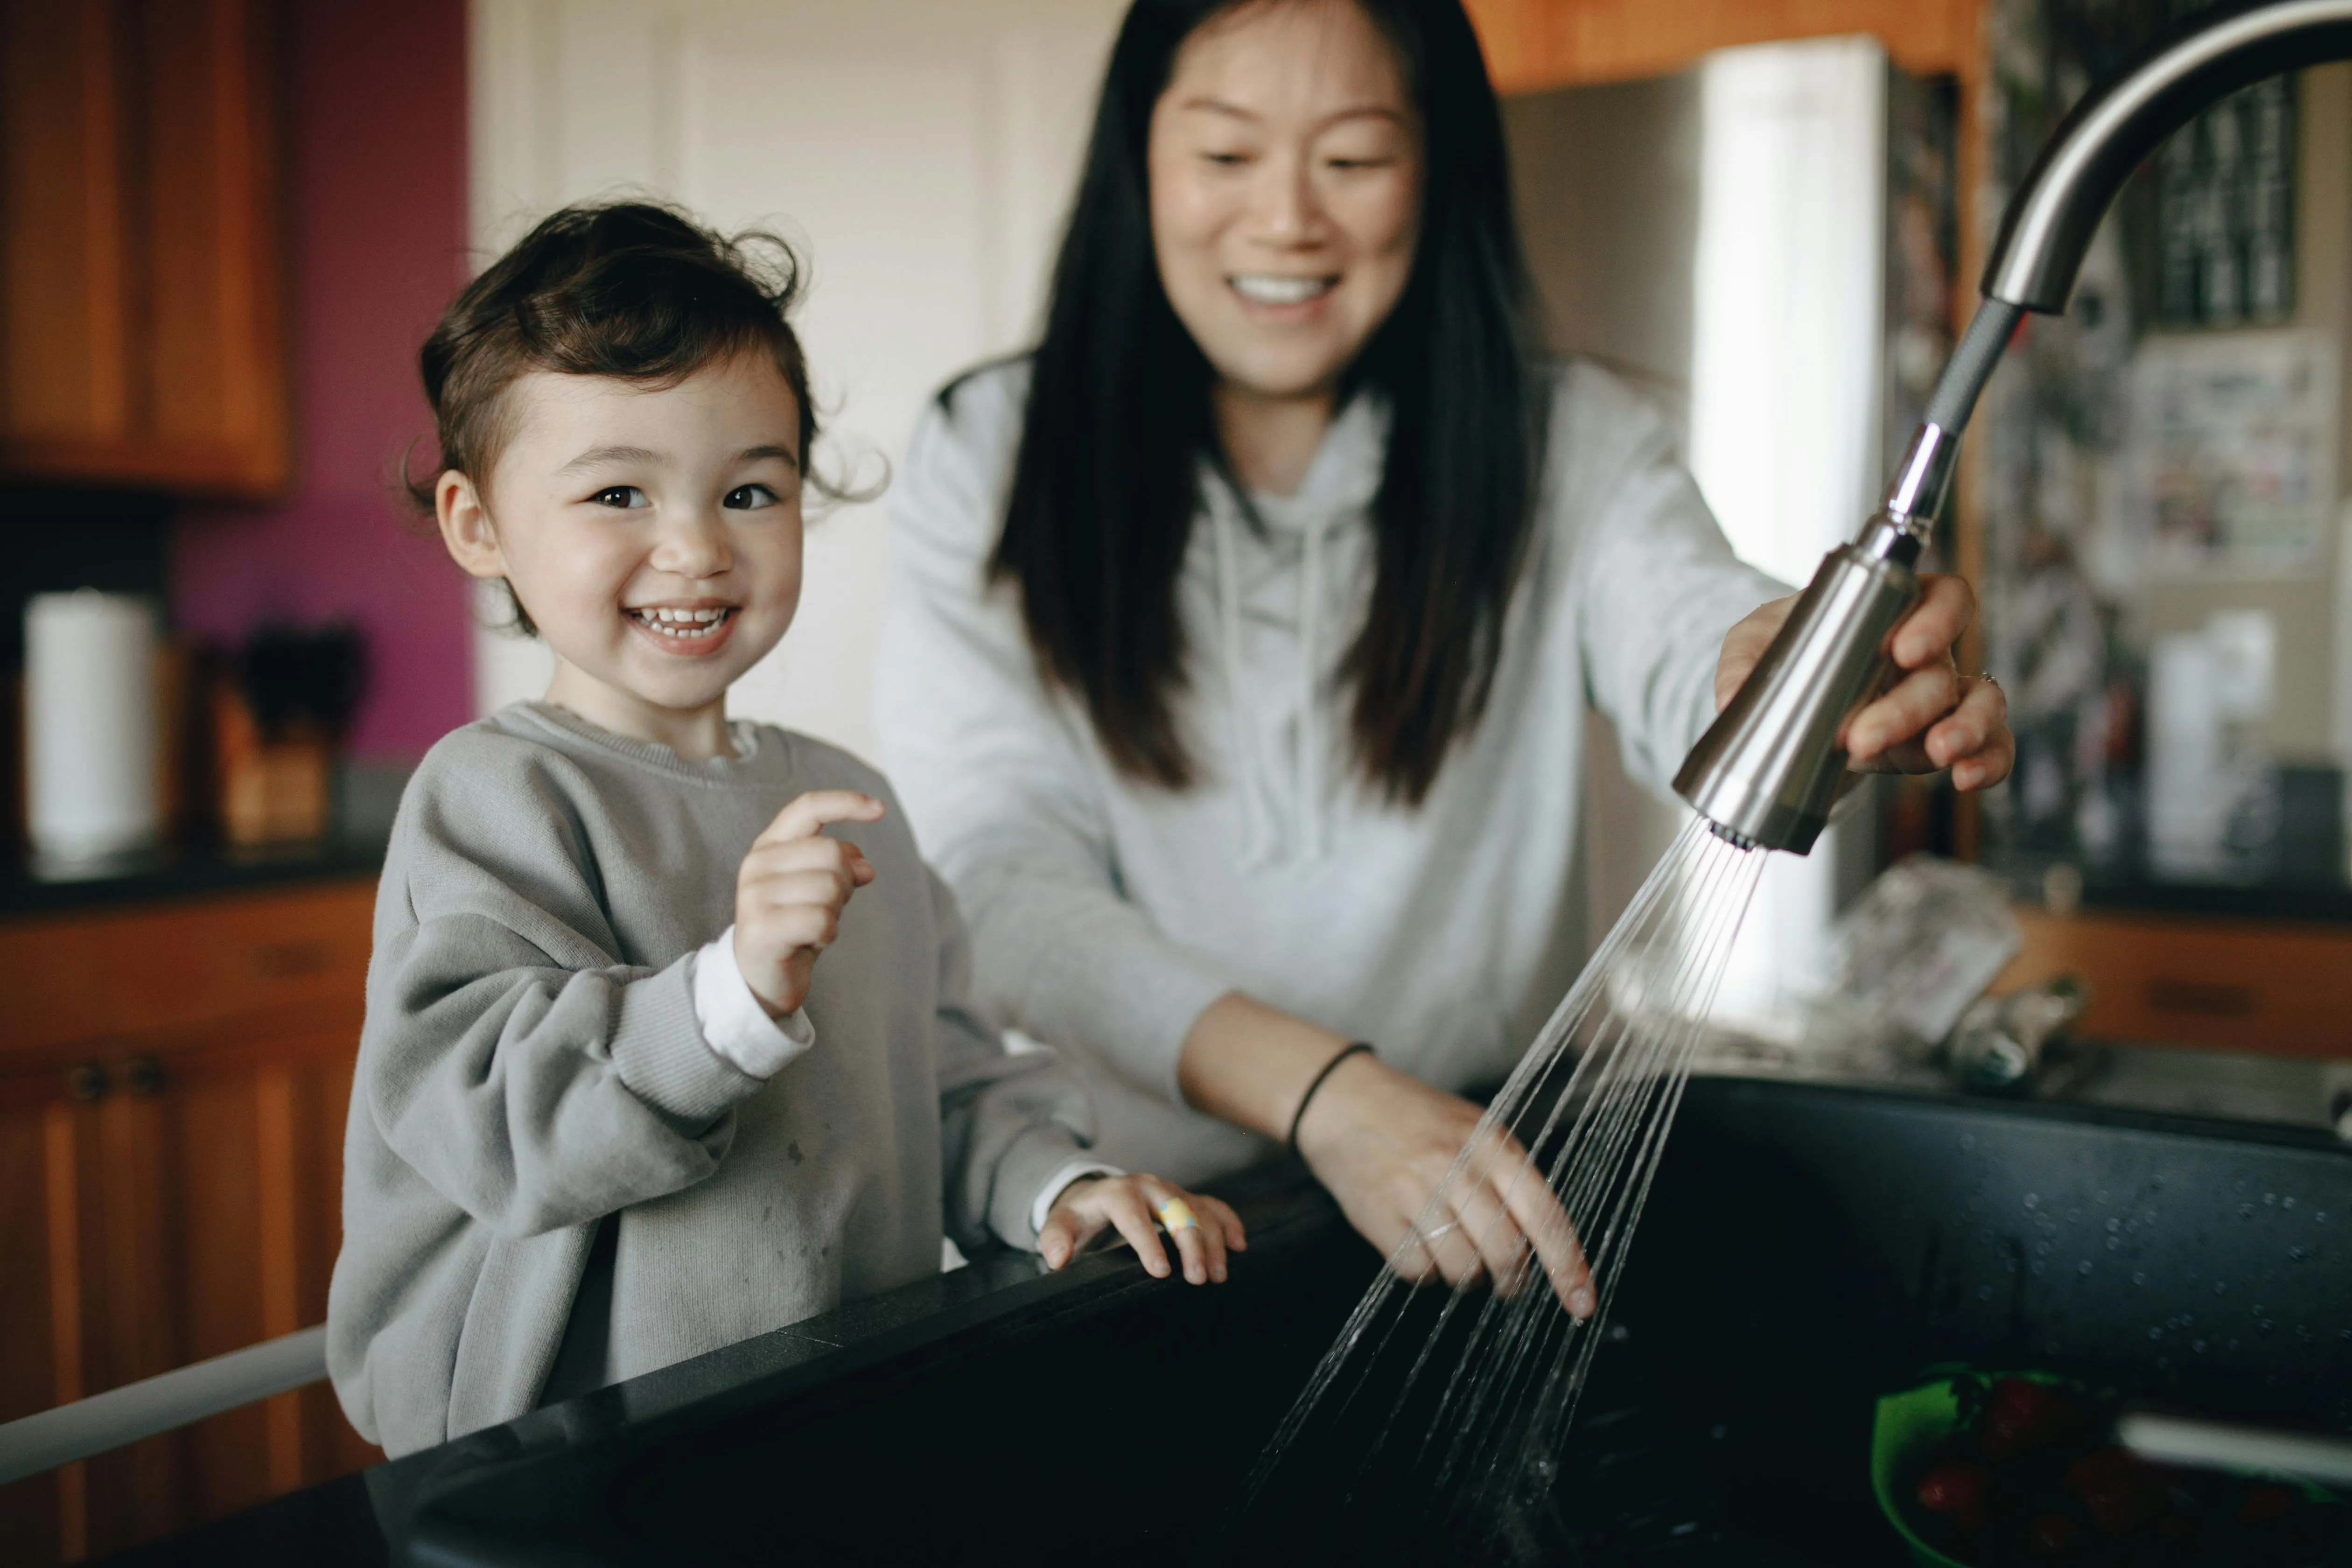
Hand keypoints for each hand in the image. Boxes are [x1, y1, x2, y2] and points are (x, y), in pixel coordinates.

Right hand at [732, 790, 882, 1016]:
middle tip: (826, 908)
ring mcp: (755, 895)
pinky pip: (822, 921)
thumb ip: (838, 865)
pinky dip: (828, 935)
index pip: (808, 808)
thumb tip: (864, 866)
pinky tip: (810, 942)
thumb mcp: (820, 888)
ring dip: (834, 913)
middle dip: (845, 884)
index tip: (880, 809)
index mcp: (770, 845)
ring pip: (830, 888)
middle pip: (832, 854)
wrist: (761, 977)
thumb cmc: (795, 926)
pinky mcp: (761, 928)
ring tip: (813, 927)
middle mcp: (757, 864)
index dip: (845, 803)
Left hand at [1038, 1174, 1245, 1284]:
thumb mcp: (1062, 1221)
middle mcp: (1150, 1187)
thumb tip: (1057, 1259)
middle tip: (1198, 1278)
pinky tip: (1238, 1245)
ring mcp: (1172, 1191)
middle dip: (1190, 1245)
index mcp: (1118, 1192)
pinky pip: (1214, 1206)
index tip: (1160, 1271)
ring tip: (1217, 1275)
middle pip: (1177, 1212)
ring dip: (1213, 1241)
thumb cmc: (1082, 1213)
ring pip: (1200, 1211)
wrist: (1098, 1194)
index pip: (1135, 1217)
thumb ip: (1055, 1238)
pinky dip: (1229, 1223)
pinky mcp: (1187, 1198)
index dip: (1148, 1243)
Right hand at [1295, 1052, 1595, 1317]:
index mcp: (1493, 1144)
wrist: (1343, 1099)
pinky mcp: (1377, 1213)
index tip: (1582, 1304)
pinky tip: (1420, 1246)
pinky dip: (1425, 1273)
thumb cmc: (1420, 1121)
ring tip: (1456, 1256)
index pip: (1545, 1215)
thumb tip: (1547, 1248)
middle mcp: (1457, 1166)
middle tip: (1506, 1282)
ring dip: (1467, 1279)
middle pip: (1506, 1252)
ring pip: (1463, 1269)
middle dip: (1512, 1281)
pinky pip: (1416, 1270)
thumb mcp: (1477, 1132)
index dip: (1568, 1267)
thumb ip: (1511, 1180)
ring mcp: (1415, 1189)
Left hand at [1715, 572, 2012, 790]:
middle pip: (1941, 670)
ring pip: (1979, 704)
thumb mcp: (1755, 643)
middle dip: (1906, 707)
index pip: (1942, 598)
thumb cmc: (1786, 650)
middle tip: (1862, 736)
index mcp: (1892, 612)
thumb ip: (1744, 665)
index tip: (1900, 648)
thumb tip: (1729, 702)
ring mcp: (1937, 699)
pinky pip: (1988, 745)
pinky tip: (1968, 778)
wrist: (1788, 697)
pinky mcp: (1936, 741)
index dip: (1935, 620)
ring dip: (1965, 730)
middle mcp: (1926, 653)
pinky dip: (1989, 761)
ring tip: (1940, 755)